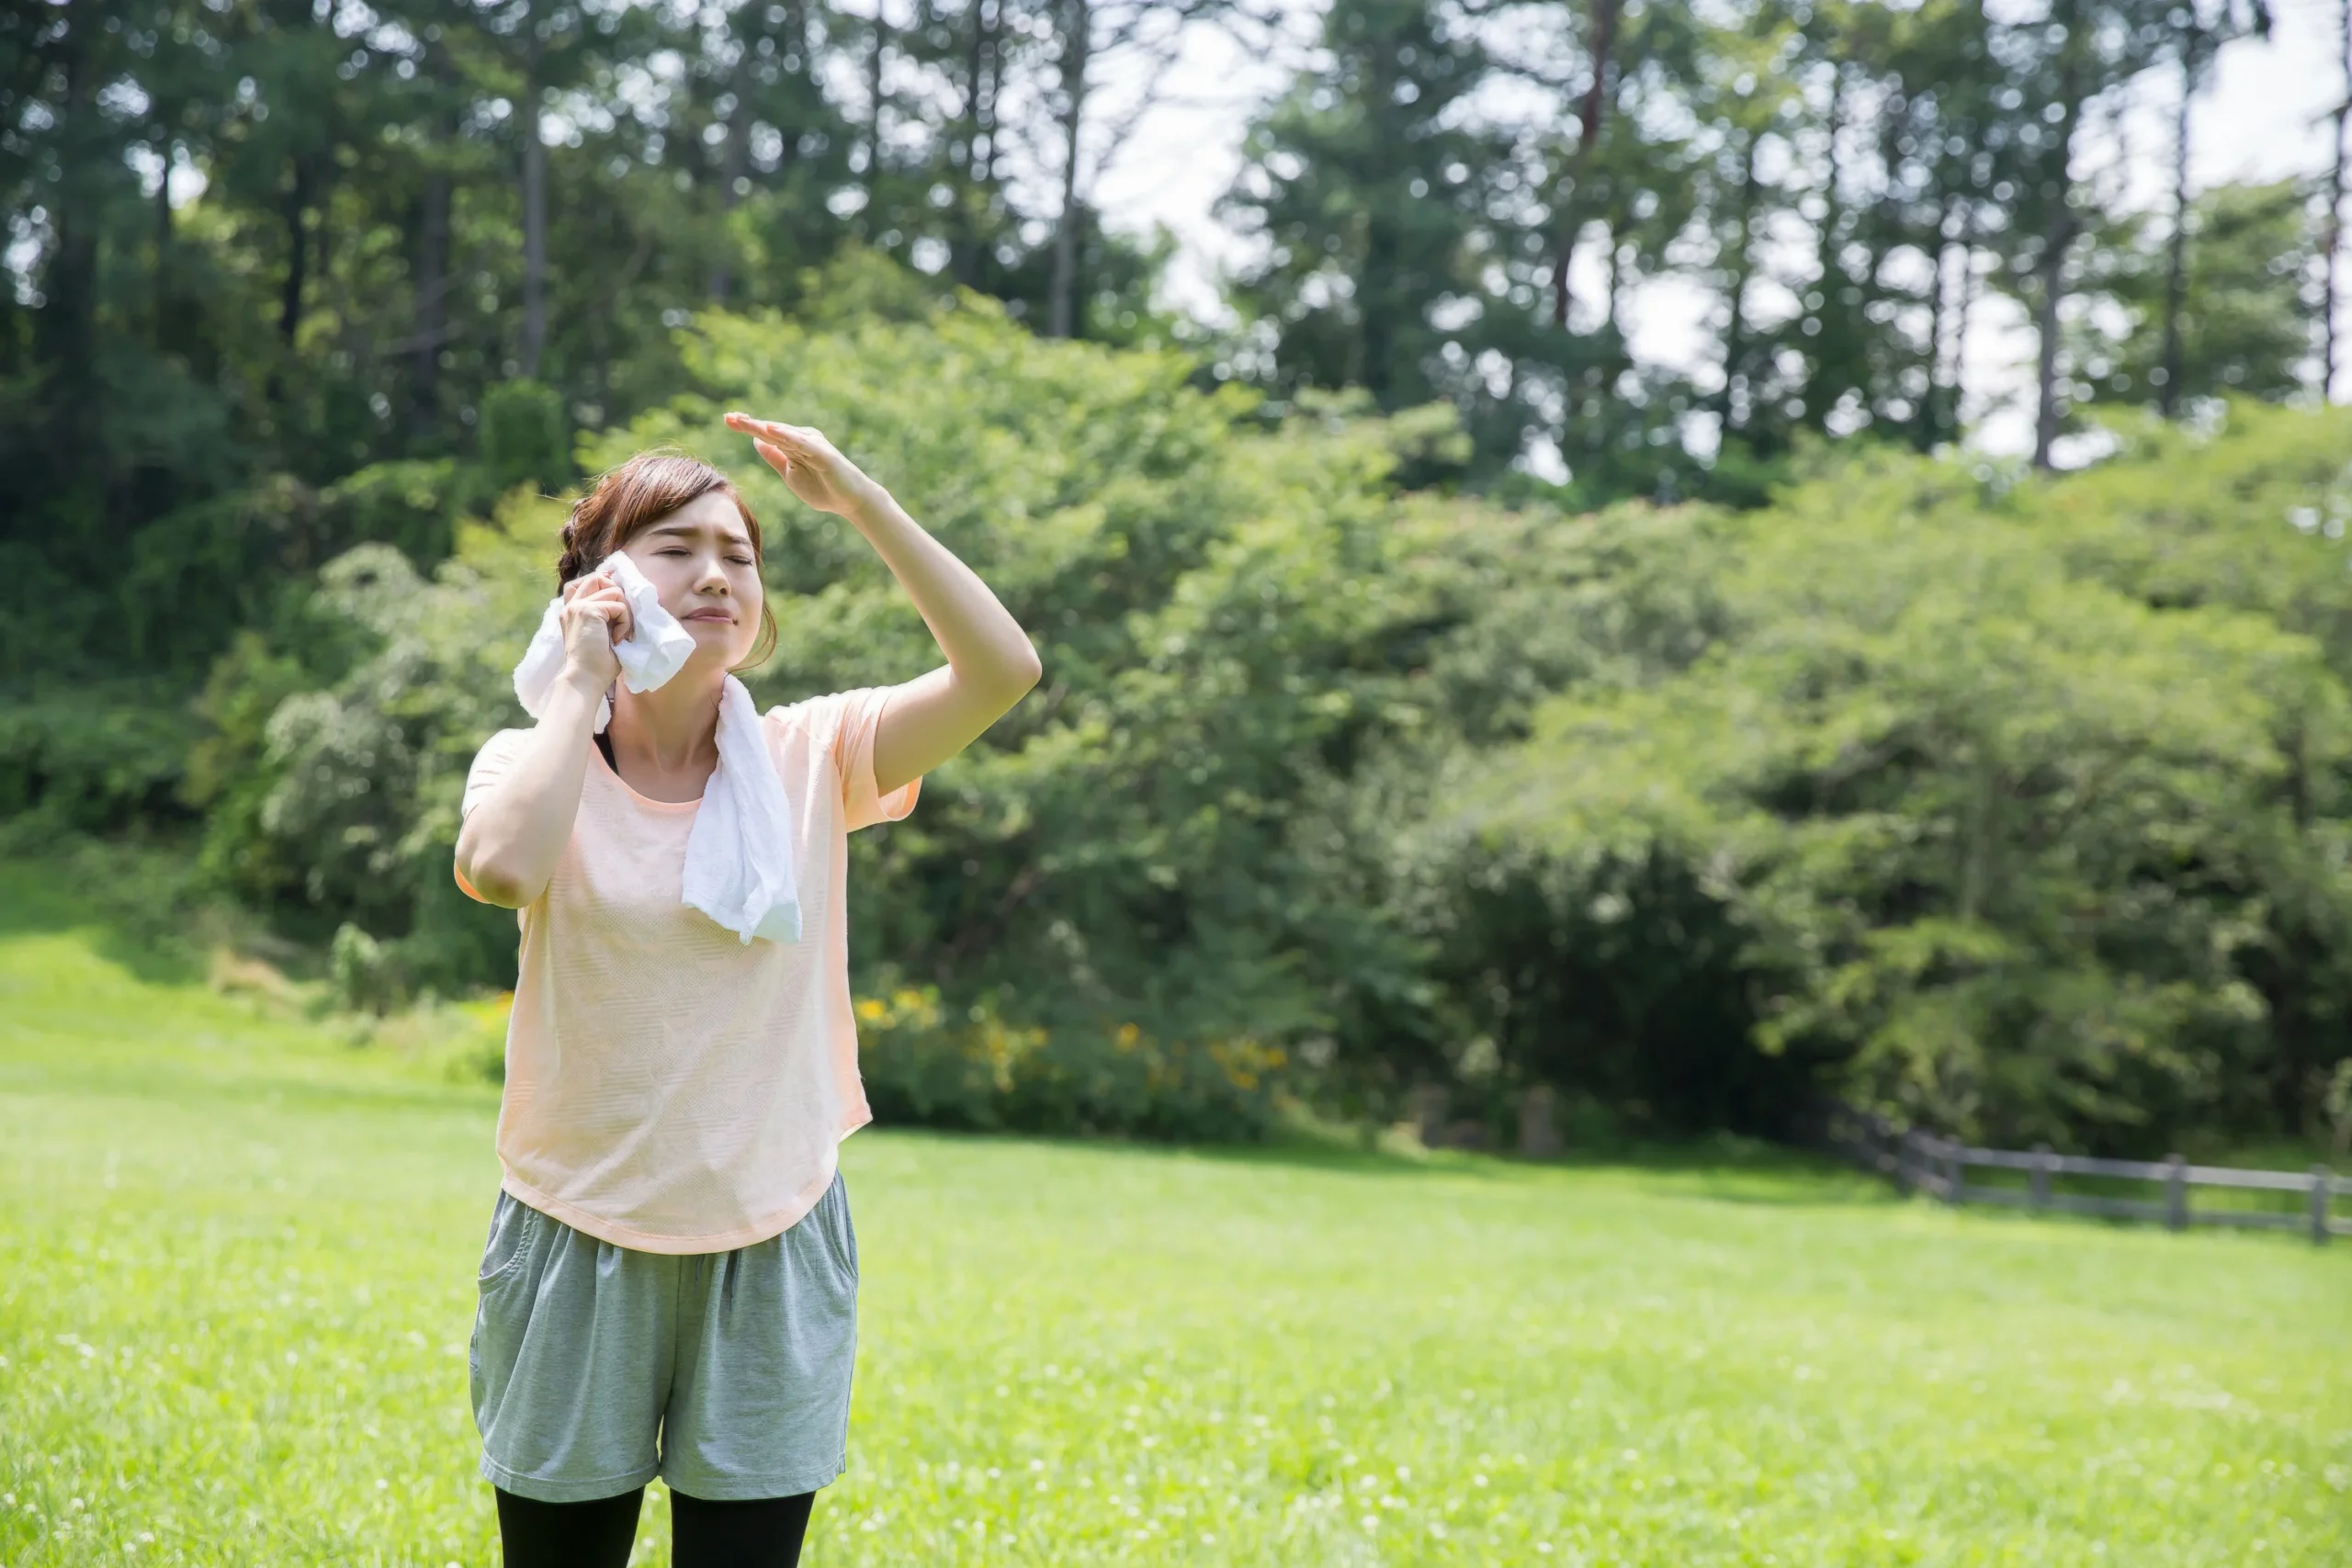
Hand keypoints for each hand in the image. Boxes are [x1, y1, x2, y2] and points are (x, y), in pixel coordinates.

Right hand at [557, 568, 631, 687]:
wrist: (585, 679)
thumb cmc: (597, 665)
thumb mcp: (603, 634)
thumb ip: (608, 616)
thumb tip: (626, 601)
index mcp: (572, 611)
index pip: (587, 583)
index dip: (606, 587)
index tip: (619, 609)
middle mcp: (571, 605)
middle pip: (598, 578)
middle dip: (618, 596)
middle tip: (622, 621)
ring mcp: (578, 606)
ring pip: (613, 590)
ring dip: (625, 613)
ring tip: (620, 634)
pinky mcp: (588, 610)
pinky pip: (619, 606)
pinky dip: (625, 622)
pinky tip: (618, 639)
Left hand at [725, 412, 880, 517]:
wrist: (850, 501)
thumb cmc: (823, 488)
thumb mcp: (790, 474)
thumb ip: (775, 457)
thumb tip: (756, 441)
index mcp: (792, 445)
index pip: (766, 434)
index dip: (747, 426)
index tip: (727, 419)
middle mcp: (801, 440)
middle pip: (771, 430)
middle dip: (749, 424)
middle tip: (728, 417)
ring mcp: (812, 445)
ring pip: (782, 434)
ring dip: (762, 427)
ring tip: (743, 421)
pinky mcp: (822, 453)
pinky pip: (801, 443)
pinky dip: (786, 435)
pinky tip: (770, 429)